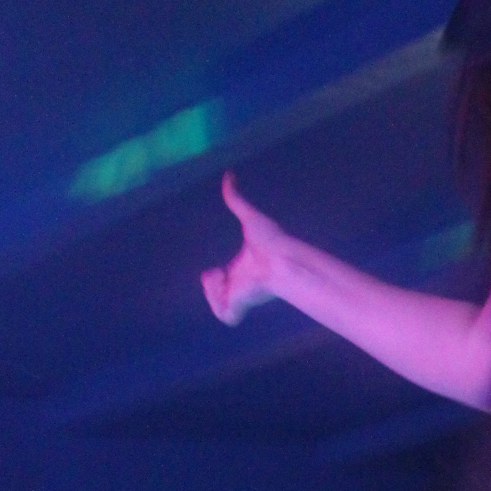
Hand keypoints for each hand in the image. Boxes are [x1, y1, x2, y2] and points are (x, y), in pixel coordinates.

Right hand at [201, 173, 288, 325]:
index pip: (220, 282)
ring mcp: (241, 297)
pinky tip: (227, 287)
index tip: (216, 271)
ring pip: (217, 303)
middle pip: (215, 293)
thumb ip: (235, 198)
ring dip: (213, 290)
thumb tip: (229, 175)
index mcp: (240, 272)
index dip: (212, 278)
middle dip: (210, 285)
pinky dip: (221, 302)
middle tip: (217, 274)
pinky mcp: (243, 305)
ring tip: (221, 278)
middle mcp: (240, 286)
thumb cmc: (272, 240)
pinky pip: (226, 315)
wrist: (281, 257)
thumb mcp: (249, 216)